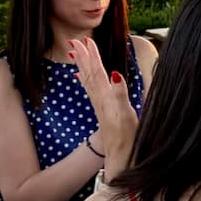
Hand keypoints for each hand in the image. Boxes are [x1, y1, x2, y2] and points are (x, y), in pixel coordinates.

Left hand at [71, 37, 136, 173]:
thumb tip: (115, 73)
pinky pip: (91, 90)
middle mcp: (101, 100)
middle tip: (73, 41)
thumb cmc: (127, 139)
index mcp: (106, 97)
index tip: (85, 40)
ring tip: (74, 54)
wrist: (122, 160)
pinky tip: (81, 77)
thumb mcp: (127, 115)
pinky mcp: (103, 112)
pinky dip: (86, 80)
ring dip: (82, 65)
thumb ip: (120, 94)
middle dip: (82, 56)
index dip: (92, 56)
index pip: (97, 71)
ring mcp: (101, 106)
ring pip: (88, 81)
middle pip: (89, 73)